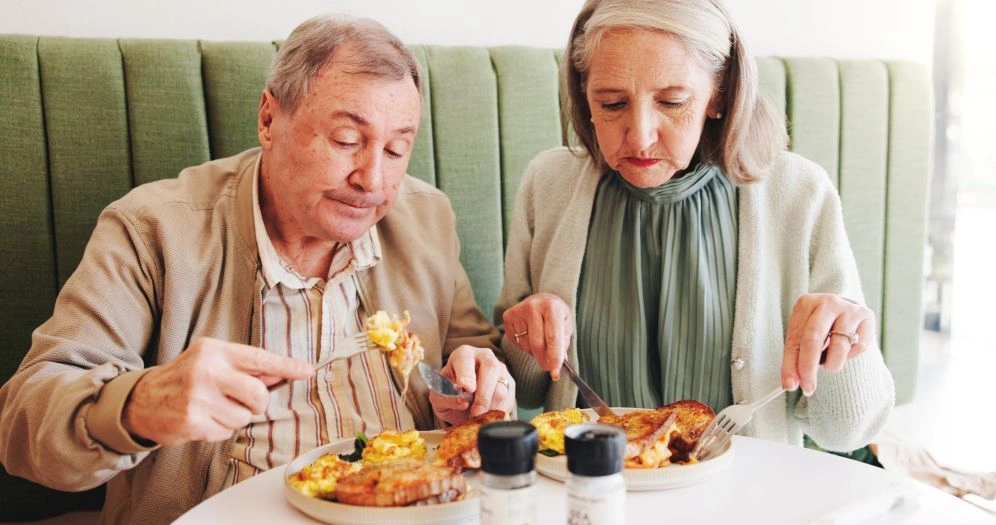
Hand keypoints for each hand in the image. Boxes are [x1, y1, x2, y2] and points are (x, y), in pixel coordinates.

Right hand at [122, 337, 313, 447]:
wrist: (142, 400)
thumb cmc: (185, 378)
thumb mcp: (211, 361)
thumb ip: (245, 367)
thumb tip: (282, 374)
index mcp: (214, 350)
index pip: (259, 358)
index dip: (287, 366)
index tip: (307, 371)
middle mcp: (207, 371)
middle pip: (258, 394)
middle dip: (256, 402)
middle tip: (238, 400)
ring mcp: (198, 397)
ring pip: (244, 417)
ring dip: (234, 417)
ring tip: (212, 408)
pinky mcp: (192, 422)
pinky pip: (226, 432)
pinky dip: (219, 429)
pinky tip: (202, 419)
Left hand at [430, 345, 514, 424]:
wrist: (463, 402)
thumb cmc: (449, 394)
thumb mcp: (438, 397)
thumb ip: (445, 399)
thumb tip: (463, 402)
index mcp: (463, 355)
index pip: (465, 359)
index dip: (466, 373)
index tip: (466, 388)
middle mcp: (484, 357)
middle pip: (490, 368)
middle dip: (483, 394)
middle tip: (475, 411)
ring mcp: (500, 370)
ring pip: (501, 387)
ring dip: (489, 407)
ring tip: (478, 416)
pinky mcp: (510, 385)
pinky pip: (508, 400)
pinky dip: (497, 412)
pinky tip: (487, 416)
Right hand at [502, 292, 571, 380]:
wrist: (542, 298)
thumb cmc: (556, 315)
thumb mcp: (565, 325)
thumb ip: (562, 344)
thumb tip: (558, 365)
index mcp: (552, 307)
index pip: (553, 337)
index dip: (554, 358)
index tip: (555, 374)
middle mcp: (534, 306)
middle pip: (537, 344)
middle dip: (544, 360)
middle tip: (548, 368)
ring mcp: (519, 311)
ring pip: (527, 346)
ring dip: (535, 352)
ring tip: (540, 340)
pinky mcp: (508, 317)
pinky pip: (517, 343)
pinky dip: (525, 346)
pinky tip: (529, 335)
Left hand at [782, 293, 874, 395]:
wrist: (845, 310)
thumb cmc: (819, 327)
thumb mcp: (802, 336)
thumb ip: (795, 358)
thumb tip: (790, 384)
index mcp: (805, 304)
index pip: (794, 339)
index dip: (790, 365)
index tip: (790, 385)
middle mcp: (827, 303)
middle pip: (813, 340)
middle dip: (808, 368)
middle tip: (808, 388)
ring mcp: (849, 308)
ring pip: (839, 346)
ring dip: (832, 364)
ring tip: (830, 365)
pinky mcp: (867, 316)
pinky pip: (859, 347)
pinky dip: (850, 356)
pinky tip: (846, 349)